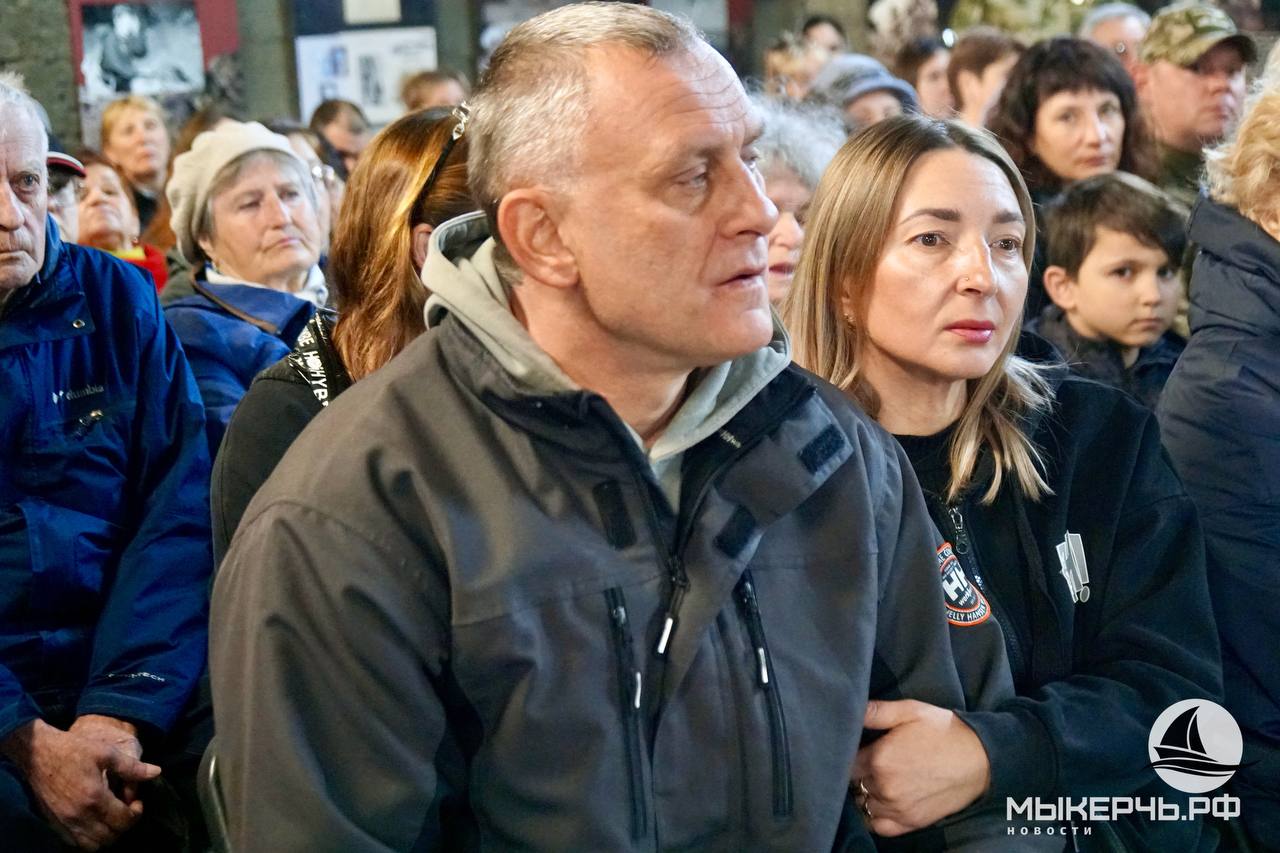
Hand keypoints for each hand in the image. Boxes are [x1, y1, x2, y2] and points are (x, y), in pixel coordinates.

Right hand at [0, 718, 160, 849]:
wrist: (38, 754)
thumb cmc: (73, 750)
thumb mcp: (106, 752)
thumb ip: (132, 767)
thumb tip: (156, 772)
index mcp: (94, 797)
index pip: (124, 821)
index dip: (136, 813)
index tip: (136, 801)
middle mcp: (79, 815)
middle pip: (110, 837)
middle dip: (124, 825)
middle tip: (126, 809)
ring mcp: (64, 822)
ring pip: (93, 846)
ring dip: (107, 835)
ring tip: (111, 817)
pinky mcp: (54, 824)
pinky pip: (75, 844)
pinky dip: (89, 839)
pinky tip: (94, 822)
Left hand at [851, 699, 990, 836]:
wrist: (981, 759)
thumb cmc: (944, 731)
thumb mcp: (910, 711)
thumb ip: (876, 711)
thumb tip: (849, 708)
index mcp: (879, 759)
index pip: (845, 762)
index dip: (849, 754)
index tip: (858, 748)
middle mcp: (885, 787)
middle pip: (853, 784)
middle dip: (858, 774)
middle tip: (869, 763)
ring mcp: (898, 808)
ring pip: (863, 805)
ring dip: (865, 794)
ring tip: (877, 781)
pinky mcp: (912, 822)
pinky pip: (879, 826)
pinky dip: (875, 816)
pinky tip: (882, 802)